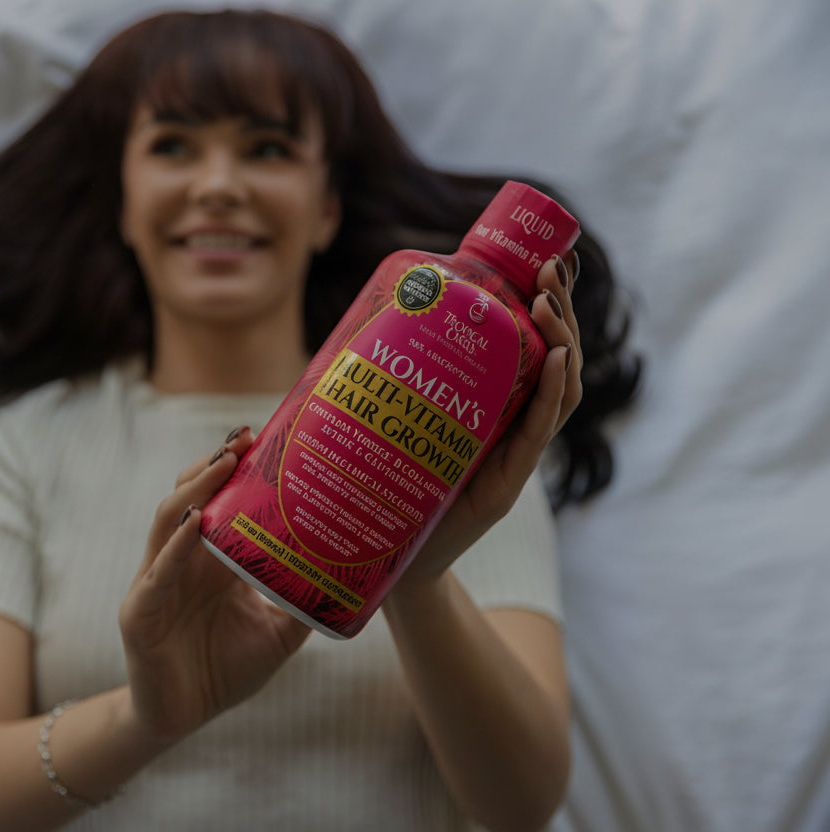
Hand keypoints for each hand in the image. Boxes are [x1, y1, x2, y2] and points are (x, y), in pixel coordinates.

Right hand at [118, 428, 310, 739]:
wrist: (185, 718)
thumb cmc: (226, 671)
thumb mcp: (278, 633)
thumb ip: (305, 605)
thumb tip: (357, 583)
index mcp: (209, 560)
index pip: (218, 500)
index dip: (233, 468)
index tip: (260, 436)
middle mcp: (180, 559)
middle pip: (190, 495)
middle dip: (213, 464)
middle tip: (242, 438)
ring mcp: (156, 580)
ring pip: (168, 519)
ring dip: (195, 489)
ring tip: (222, 464)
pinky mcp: (140, 610)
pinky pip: (158, 571)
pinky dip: (176, 545)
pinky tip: (196, 523)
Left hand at [402, 253, 581, 579]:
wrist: (385, 566)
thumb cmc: (387, 490)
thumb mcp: (390, 425)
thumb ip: (384, 387)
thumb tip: (344, 325)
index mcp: (491, 410)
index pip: (531, 350)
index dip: (545, 307)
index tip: (543, 261)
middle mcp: (509, 430)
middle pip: (552, 363)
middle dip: (558, 312)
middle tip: (551, 271)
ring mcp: (512, 458)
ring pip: (556, 394)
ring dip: (561, 343)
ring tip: (549, 302)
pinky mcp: (502, 489)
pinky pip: (536, 436)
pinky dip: (550, 395)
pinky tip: (555, 360)